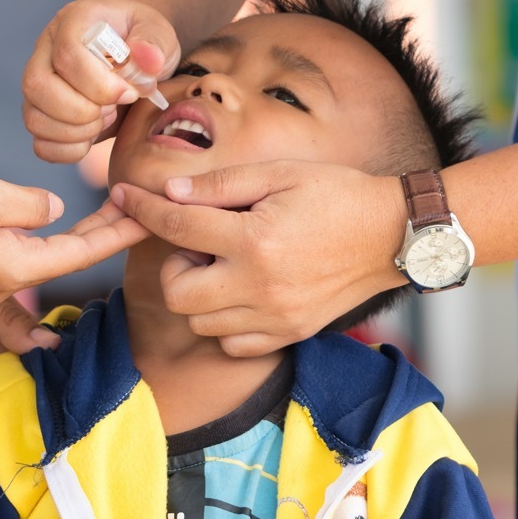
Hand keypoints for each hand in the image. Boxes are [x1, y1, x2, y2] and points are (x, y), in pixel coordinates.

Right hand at [0, 166, 149, 304]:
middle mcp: (4, 285)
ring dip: (79, 237)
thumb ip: (30, 205)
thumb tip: (56, 211)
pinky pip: (18, 256)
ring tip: (111, 213)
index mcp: (15, 269)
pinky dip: (46, 239)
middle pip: (69, 258)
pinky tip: (57, 225)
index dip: (120, 232)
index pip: (84, 253)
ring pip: (46, 259)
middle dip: (107, 234)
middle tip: (140, 209)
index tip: (150, 215)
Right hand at [22, 0, 181, 162]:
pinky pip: (41, 144)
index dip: (99, 84)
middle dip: (82, 110)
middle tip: (113, 108)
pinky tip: (93, 136)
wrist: (135, 59)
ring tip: (105, 118)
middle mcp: (46, 51)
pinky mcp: (42, 114)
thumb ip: (155, 42)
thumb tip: (149, 59)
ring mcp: (39, 84)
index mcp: (73, 22)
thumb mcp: (158, 33)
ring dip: (76, 131)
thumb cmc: (144, 42)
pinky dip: (69, 150)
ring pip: (34, 118)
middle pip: (37, 85)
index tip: (129, 93)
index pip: (67, 54)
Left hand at [110, 160, 409, 356]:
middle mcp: (259, 285)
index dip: (143, 209)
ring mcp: (274, 316)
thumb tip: (169, 193)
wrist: (393, 235)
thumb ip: (222, 185)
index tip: (124, 197)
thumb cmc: (338, 195)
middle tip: (201, 242)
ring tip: (226, 265)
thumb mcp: (281, 174)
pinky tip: (242, 293)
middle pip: (177, 292)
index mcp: (255, 238)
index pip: (177, 226)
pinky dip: (225, 322)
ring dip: (200, 293)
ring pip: (200, 323)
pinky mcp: (290, 334)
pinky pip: (232, 344)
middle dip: (176, 264)